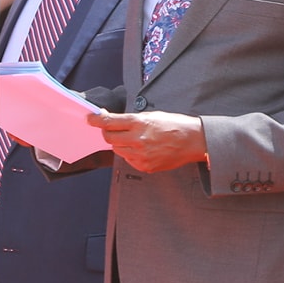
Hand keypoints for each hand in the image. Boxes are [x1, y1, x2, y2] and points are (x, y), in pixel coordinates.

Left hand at [86, 111, 206, 172]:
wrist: (193, 141)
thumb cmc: (175, 125)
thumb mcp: (152, 115)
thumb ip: (131, 120)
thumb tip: (112, 121)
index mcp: (140, 123)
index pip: (109, 122)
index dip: (96, 120)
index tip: (90, 118)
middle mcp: (138, 140)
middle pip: (109, 137)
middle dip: (107, 132)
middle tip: (111, 128)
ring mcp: (141, 155)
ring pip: (117, 149)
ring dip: (120, 143)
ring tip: (134, 138)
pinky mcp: (145, 166)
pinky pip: (128, 160)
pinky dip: (130, 153)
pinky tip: (142, 148)